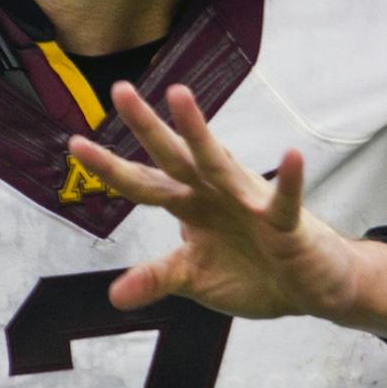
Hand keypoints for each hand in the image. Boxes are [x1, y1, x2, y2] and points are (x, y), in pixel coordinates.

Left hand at [69, 82, 386, 334]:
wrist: (311, 287)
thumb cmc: (255, 271)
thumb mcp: (195, 280)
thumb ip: (157, 280)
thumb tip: (113, 296)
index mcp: (191, 207)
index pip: (144, 185)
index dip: (111, 168)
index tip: (75, 143)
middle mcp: (216, 194)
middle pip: (175, 157)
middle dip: (147, 127)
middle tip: (120, 91)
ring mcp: (250, 203)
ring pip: (219, 163)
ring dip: (200, 131)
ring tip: (180, 96)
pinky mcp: (286, 222)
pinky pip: (285, 200)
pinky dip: (290, 179)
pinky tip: (292, 156)